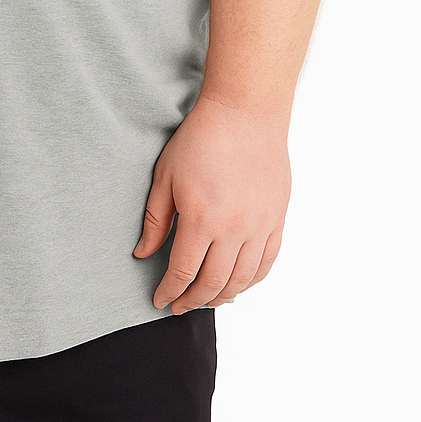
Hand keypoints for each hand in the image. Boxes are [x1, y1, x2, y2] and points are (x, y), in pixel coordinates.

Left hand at [133, 94, 290, 313]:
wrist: (244, 115)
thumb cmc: (200, 140)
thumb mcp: (165, 176)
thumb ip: (155, 219)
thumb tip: (143, 253)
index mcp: (201, 219)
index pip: (182, 272)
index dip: (170, 291)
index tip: (160, 300)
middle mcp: (233, 230)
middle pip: (213, 283)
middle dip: (193, 300)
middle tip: (180, 306)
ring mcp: (259, 227)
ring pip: (242, 279)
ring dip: (222, 296)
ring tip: (206, 299)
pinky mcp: (277, 221)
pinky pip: (266, 263)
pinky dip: (251, 281)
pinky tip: (238, 284)